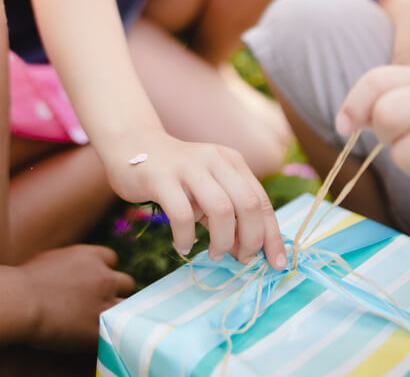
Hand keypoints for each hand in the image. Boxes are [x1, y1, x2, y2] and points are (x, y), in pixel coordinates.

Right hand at [22, 245, 133, 349]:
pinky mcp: (100, 327)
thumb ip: (70, 261)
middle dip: (116, 291)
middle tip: (103, 301)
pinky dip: (110, 333)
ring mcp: (104, 302)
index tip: (95, 280)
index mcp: (90, 256)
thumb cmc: (26, 280)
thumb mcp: (51, 257)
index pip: (112, 258)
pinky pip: (116, 330)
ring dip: (119, 313)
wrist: (21, 302)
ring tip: (106, 320)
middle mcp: (103, 276)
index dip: (104, 270)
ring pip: (128, 307)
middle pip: (126, 282)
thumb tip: (69, 267)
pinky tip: (97, 335)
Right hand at [101, 131, 286, 269]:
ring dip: (222, 240)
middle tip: (240, 259)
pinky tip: (183, 246)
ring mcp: (188, 167)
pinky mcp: (161, 178)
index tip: (276, 263)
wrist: (133, 145)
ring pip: (221, 209)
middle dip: (251, 239)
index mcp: (232, 162)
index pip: (262, 201)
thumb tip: (248, 250)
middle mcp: (215, 160)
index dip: (272, 235)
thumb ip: (229, 212)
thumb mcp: (209, 187)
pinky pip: (183, 215)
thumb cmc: (177, 176)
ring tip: (213, 254)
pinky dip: (187, 237)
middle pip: (249, 204)